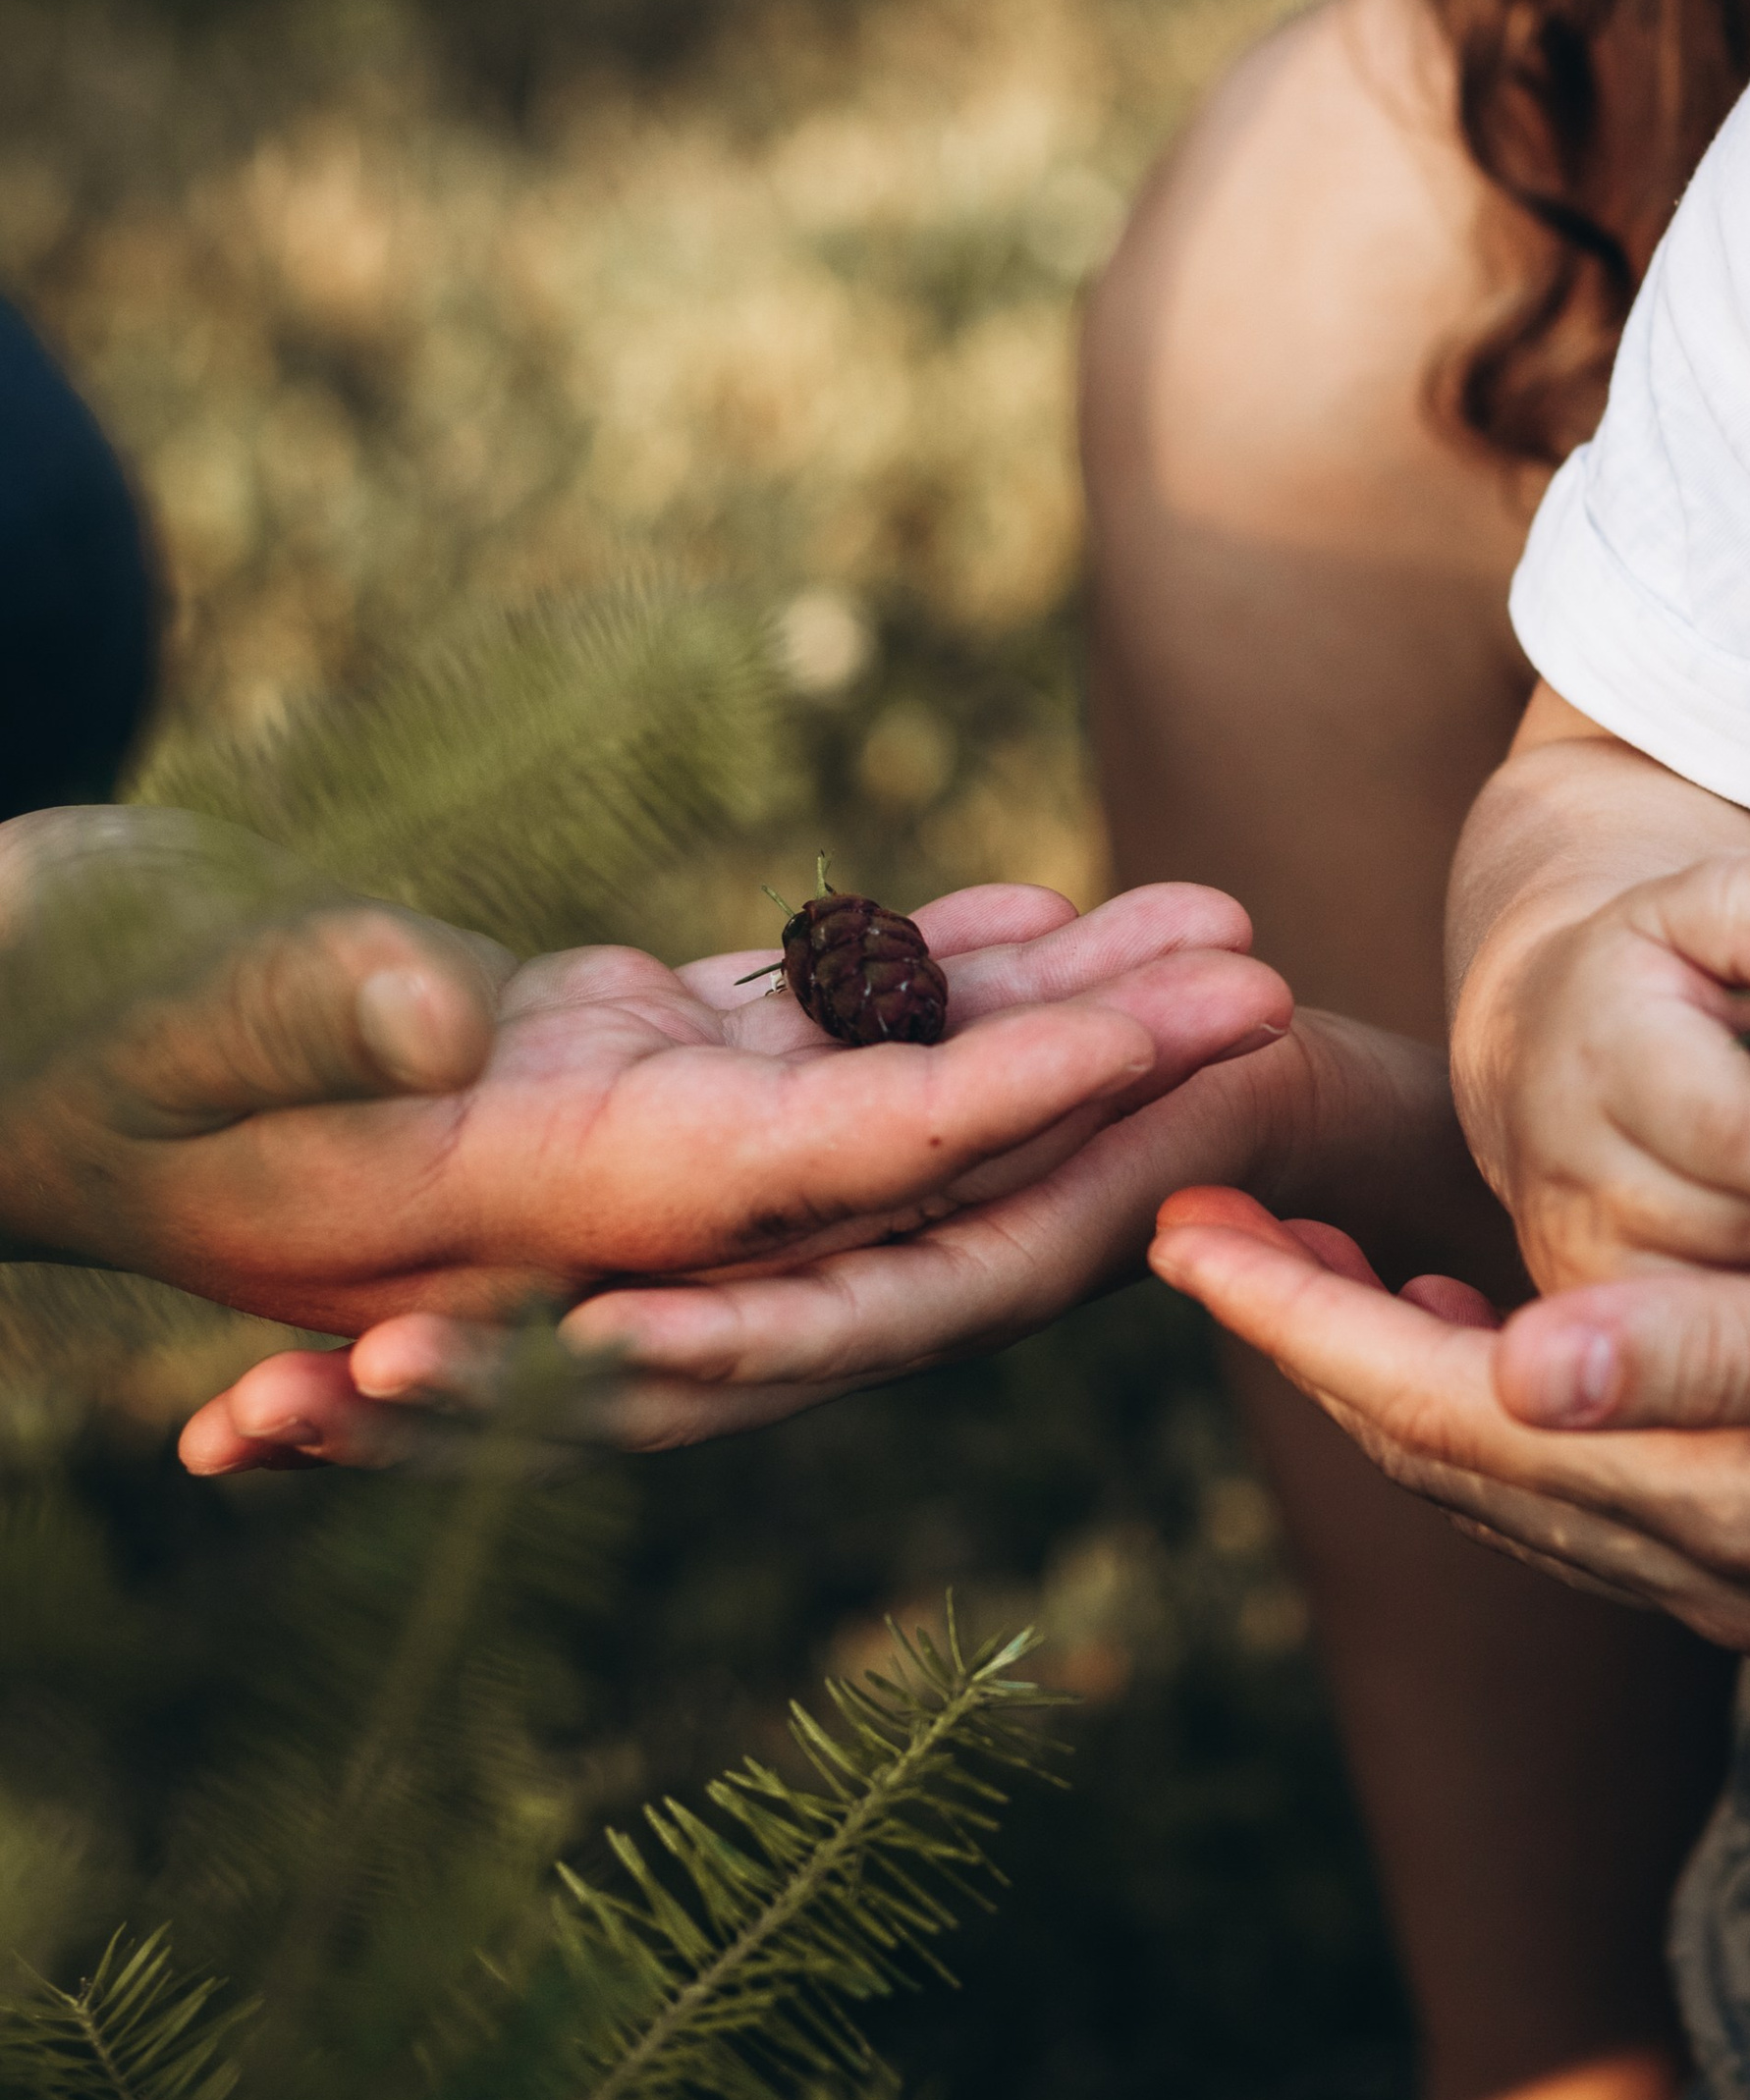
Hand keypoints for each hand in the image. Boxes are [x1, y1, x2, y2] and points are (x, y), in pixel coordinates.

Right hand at [0, 842, 1282, 1459]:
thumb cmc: (11, 1028)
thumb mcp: (140, 1011)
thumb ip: (298, 1016)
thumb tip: (444, 1015)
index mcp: (525, 1195)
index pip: (826, 1164)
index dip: (1015, 1103)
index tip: (1181, 1044)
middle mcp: (594, 1190)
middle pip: (900, 1139)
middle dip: (1086, 1068)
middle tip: (1273, 971)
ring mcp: (586, 1123)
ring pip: (858, 1070)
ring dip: (1026, 1005)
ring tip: (1200, 916)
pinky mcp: (557, 1050)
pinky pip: (769, 1021)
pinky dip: (890, 963)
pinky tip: (1013, 904)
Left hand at [1147, 1187, 1749, 1675]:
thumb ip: (1714, 1360)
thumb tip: (1504, 1366)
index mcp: (1722, 1511)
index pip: (1447, 1418)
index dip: (1300, 1322)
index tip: (1180, 1238)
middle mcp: (1712, 1570)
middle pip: (1448, 1460)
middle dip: (1313, 1341)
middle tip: (1206, 1230)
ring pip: (1515, 1482)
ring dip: (1401, 1372)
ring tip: (1312, 1262)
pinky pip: (1599, 1494)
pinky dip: (1514, 1412)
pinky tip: (1501, 1341)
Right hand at [1451, 840, 1749, 1290]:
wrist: (1539, 1044)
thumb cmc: (1654, 969)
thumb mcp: (1702, 902)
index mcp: (1602, 1054)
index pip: (1741, 1135)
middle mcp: (1567, 1168)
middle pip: (1749, 1224)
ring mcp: (1569, 1253)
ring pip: (1739, 1299)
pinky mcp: (1590, 1311)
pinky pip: (1712, 1344)